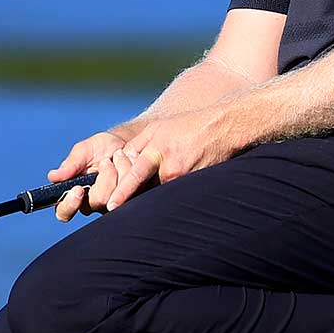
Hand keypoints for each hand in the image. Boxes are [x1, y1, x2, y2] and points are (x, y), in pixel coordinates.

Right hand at [49, 130, 126, 222]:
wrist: (127, 144)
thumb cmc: (102, 147)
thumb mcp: (84, 150)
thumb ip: (70, 164)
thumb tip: (53, 177)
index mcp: (74, 194)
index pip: (64, 212)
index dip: (70, 204)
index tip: (78, 189)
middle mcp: (92, 203)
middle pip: (97, 201)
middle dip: (105, 176)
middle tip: (106, 162)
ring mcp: (111, 204)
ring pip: (115, 198)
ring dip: (120, 172)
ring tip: (119, 158)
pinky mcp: (129, 201)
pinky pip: (132, 193)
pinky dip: (131, 172)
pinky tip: (131, 163)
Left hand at [104, 107, 239, 210]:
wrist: (222, 128)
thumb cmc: (187, 127)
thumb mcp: (157, 128)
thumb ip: (136, 145)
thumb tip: (119, 159)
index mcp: (158, 152)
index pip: (136, 175)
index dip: (123, 192)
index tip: (112, 205)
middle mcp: (170, 169)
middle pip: (146, 189)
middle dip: (137, 194)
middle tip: (125, 198)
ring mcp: (184, 179)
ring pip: (160, 193)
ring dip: (155, 191)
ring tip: (163, 177)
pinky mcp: (195, 185)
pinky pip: (175, 194)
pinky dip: (170, 192)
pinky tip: (177, 177)